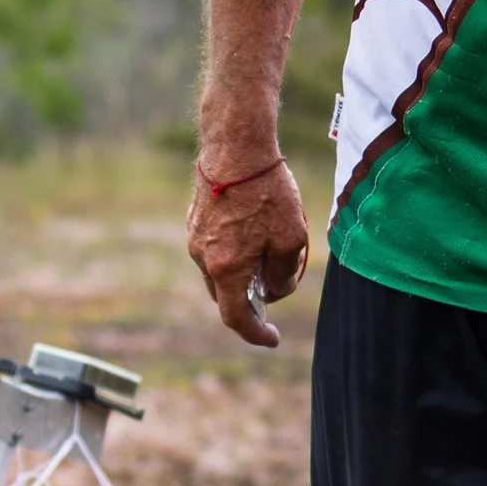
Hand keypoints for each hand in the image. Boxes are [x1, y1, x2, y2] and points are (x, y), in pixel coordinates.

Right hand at [186, 155, 309, 348]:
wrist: (236, 146)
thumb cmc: (267, 192)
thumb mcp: (291, 239)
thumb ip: (284, 275)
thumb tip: (274, 290)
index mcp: (225, 269)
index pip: (236, 318)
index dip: (255, 334)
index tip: (271, 339)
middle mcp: (203, 257)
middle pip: (226, 295)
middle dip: (251, 300)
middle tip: (277, 288)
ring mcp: (195, 237)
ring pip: (220, 270)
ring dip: (243, 272)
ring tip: (271, 252)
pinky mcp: (195, 219)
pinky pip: (214, 247)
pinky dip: (234, 251)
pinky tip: (255, 228)